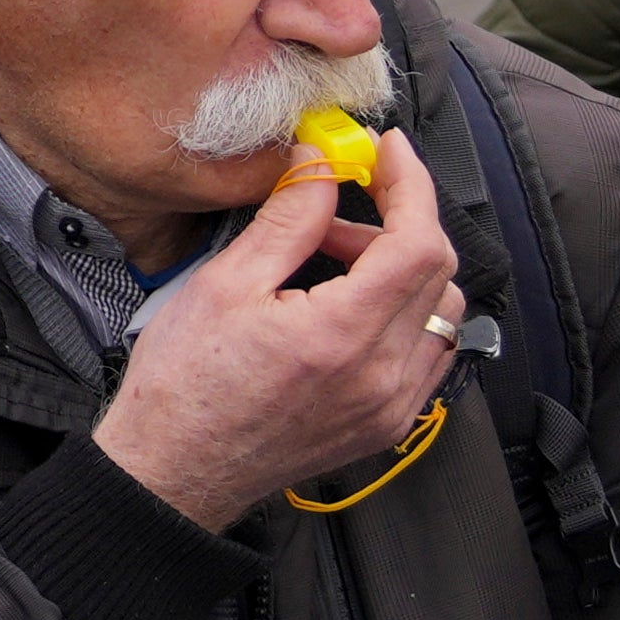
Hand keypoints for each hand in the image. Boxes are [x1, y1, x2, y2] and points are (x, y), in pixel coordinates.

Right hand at [93, 123, 460, 526]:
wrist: (178, 466)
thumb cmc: (185, 381)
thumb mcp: (223, 285)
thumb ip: (285, 222)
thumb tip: (318, 166)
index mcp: (340, 335)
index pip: (416, 243)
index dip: (410, 186)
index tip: (387, 153)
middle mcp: (382, 374)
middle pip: (437, 272)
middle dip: (397, 221)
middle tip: (338, 206)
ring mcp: (393, 404)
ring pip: (441, 312)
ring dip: (403, 270)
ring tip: (337, 261)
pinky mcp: (390, 423)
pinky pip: (429, 353)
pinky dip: (407, 314)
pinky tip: (353, 307)